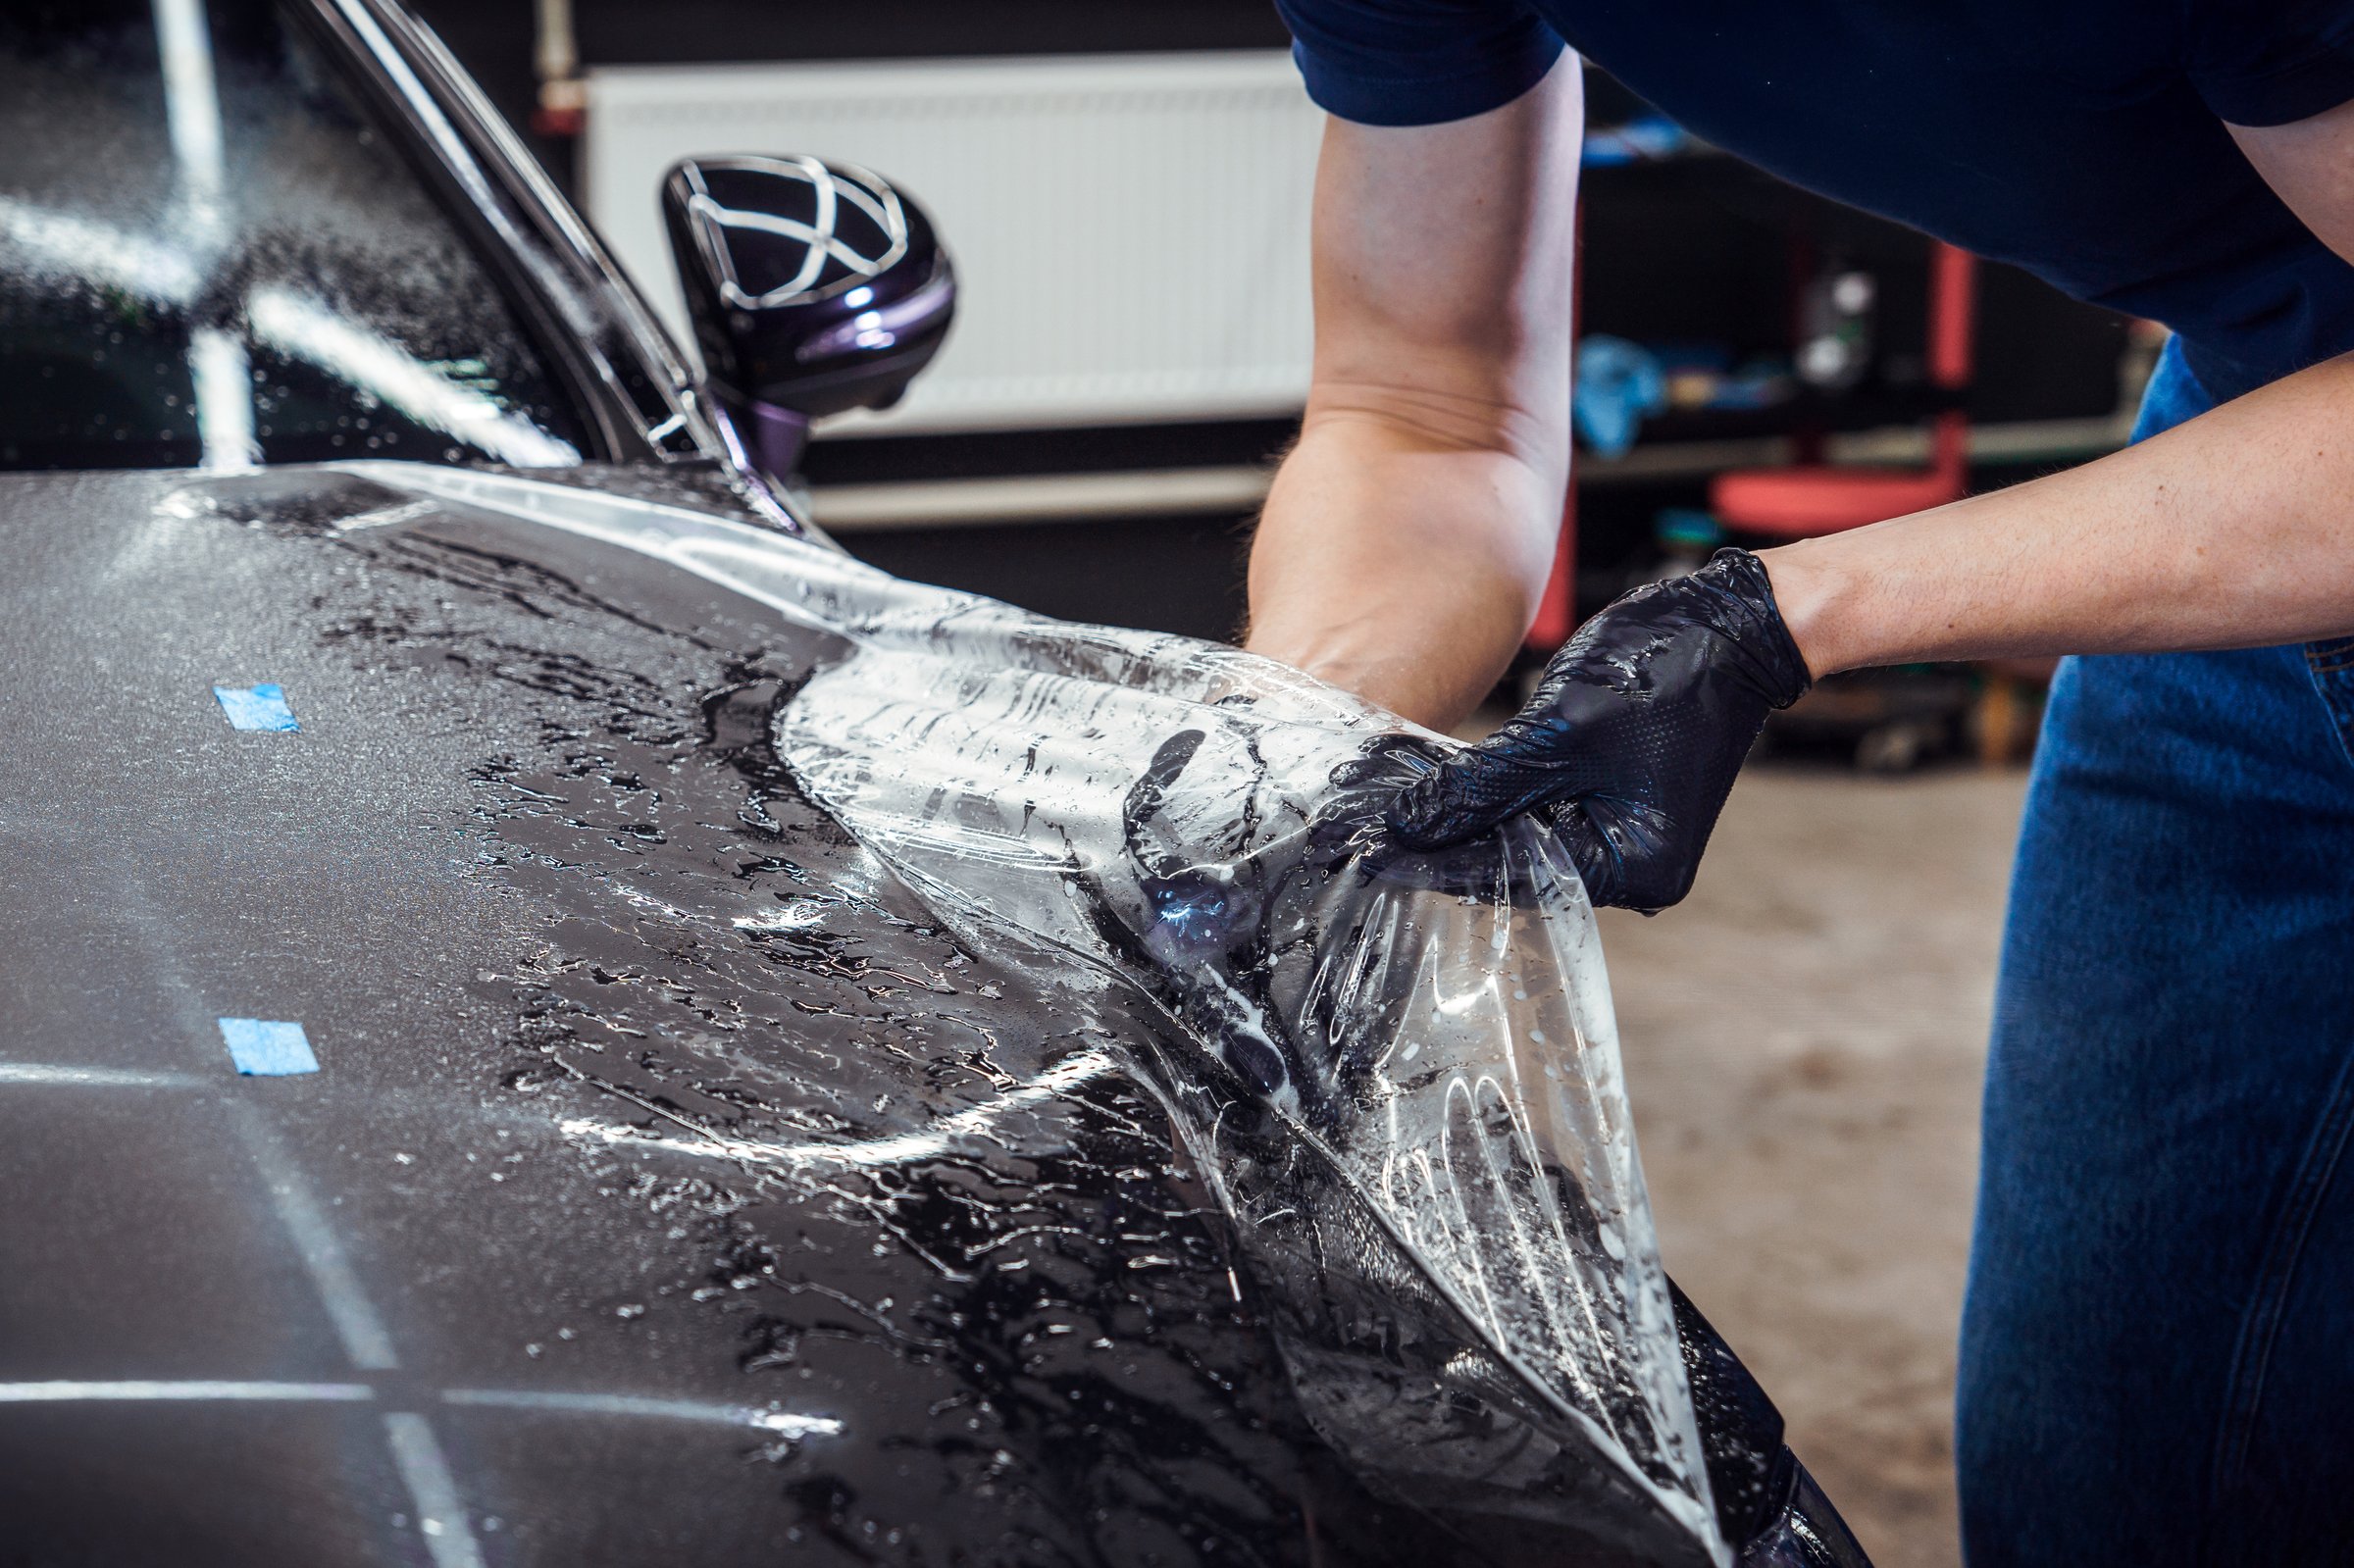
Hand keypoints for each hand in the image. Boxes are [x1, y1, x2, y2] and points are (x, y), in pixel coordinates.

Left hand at [1387, 549, 1811, 911]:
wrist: (1732, 623)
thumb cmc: (1664, 672)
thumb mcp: (1559, 733)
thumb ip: (1480, 788)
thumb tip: (1403, 827)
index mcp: (1632, 868)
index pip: (1508, 878)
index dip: (1430, 865)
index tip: (1362, 857)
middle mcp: (1627, 866)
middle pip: (1510, 866)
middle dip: (1437, 845)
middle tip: (1355, 837)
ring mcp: (1617, 832)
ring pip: (1516, 837)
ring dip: (1456, 821)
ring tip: (1376, 814)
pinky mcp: (1605, 799)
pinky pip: (1534, 810)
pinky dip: (1487, 798)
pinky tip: (1429, 788)